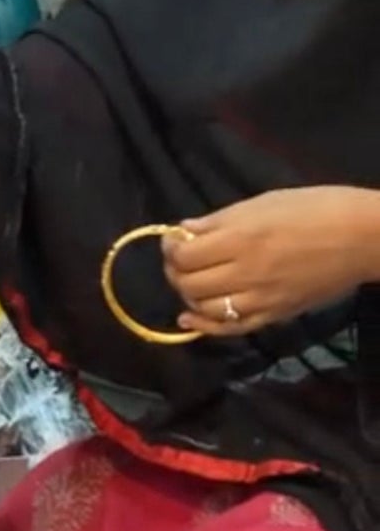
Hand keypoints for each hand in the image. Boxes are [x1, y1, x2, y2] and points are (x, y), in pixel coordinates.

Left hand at [162, 187, 379, 336]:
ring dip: (188, 295)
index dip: (170, 247)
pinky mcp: (275, 315)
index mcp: (240, 238)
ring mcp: (260, 298)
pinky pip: (232, 328)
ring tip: (190, 281)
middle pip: (188, 282)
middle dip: (175, 271)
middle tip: (180, 260)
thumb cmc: (315, 208)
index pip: (184, 254)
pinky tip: (191, 318)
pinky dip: (205, 326)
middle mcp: (245, 271)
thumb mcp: (263, 202)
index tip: (175, 240)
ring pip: (204, 307)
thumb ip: (219, 220)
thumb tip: (184, 231)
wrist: (363, 237)